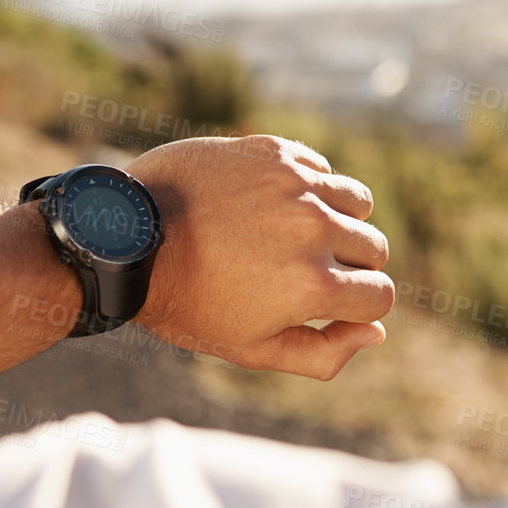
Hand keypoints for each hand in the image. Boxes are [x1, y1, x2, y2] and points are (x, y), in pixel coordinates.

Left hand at [128, 135, 392, 379]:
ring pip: (358, 202)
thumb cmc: (187, 301)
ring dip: (337, 220)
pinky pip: (321, 168)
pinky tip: (271, 203)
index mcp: (313, 287)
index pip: (380, 297)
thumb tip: (375, 333)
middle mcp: (313, 231)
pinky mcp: (274, 153)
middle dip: (348, 265)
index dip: (356, 307)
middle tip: (299, 270)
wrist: (126, 238)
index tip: (325, 303)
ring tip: (293, 234)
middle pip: (374, 248)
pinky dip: (308, 187)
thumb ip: (323, 354)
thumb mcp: (250, 349)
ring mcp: (295, 186)